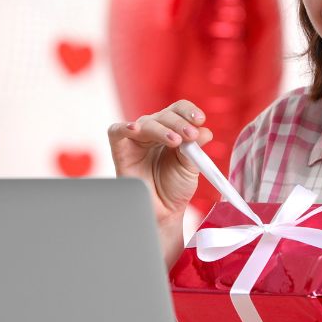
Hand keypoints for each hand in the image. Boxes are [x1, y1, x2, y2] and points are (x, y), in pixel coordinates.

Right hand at [107, 100, 211, 265]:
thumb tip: (205, 131)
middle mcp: (154, 131)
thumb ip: (196, 148)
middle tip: (190, 136)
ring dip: (162, 129)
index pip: (179, 110)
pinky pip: (116, 131)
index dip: (189, 112)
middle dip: (179, 123)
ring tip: (175, 141)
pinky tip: (135, 129)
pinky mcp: (120, 149)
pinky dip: (124, 127)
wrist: (162, 212)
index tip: (200, 120)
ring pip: (146, 122)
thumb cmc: (175, 187)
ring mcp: (137, 139)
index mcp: (173, 129)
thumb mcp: (191, 167)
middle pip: (165, 114)